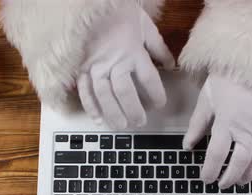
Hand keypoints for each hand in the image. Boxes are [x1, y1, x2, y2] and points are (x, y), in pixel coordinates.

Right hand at [77, 3, 174, 128]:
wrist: (92, 4)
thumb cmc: (120, 14)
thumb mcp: (145, 27)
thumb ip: (158, 48)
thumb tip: (170, 65)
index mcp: (133, 52)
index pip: (149, 79)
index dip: (156, 95)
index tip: (159, 104)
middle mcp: (115, 62)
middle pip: (125, 92)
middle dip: (134, 110)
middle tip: (140, 123)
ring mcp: (96, 66)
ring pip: (105, 96)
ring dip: (113, 113)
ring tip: (122, 126)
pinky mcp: (81, 68)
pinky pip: (85, 91)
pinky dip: (91, 107)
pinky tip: (98, 120)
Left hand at [183, 74, 251, 188]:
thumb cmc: (227, 79)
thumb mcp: (206, 100)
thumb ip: (197, 125)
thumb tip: (187, 147)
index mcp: (226, 123)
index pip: (217, 155)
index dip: (210, 171)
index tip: (206, 179)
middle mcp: (247, 129)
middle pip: (238, 162)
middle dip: (229, 177)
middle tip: (223, 185)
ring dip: (250, 174)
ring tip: (242, 182)